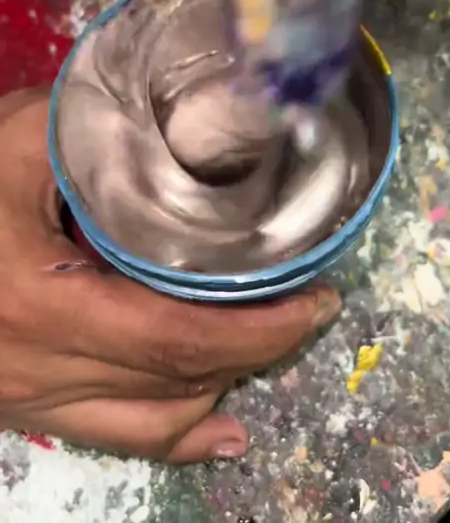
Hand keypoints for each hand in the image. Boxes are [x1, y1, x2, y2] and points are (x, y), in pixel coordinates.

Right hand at [0, 90, 339, 461]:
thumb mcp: (14, 141)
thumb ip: (90, 131)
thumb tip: (173, 117)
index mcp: (44, 305)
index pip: (177, 338)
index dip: (257, 330)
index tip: (314, 301)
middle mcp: (42, 370)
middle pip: (176, 382)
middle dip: (257, 351)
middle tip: (306, 310)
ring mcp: (31, 397)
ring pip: (153, 421)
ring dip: (224, 385)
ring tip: (272, 347)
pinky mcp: (25, 403)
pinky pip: (115, 438)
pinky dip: (179, 437)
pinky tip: (221, 431)